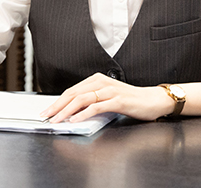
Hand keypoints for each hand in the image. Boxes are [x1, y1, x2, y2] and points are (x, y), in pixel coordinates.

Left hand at [40, 73, 173, 122]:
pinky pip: (96, 107)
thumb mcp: (107, 98)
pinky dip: (83, 113)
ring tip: (57, 120)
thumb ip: (92, 101)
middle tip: (46, 116)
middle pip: (73, 94)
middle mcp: (101, 82)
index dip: (57, 101)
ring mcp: (109, 90)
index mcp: (96, 80)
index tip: (47, 111)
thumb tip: (72, 111)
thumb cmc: (131, 101)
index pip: (71, 91)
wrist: (153, 100)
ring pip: (81, 99)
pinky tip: (75, 120)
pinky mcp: (118, 100)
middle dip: (57, 106)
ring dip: (66, 111)